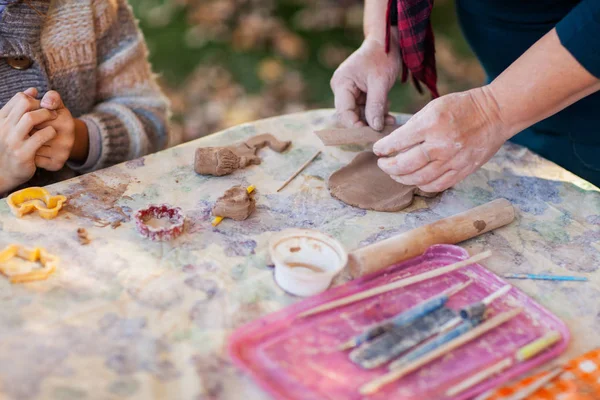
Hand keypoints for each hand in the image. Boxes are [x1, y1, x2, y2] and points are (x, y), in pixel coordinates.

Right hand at [0, 88, 57, 191]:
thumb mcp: (12, 126)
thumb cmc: (11, 146)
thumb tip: (33, 90)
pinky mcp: (23, 154)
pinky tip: (52, 134)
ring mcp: (12, 141)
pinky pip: (40, 137)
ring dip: (47, 116)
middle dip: (42, 105)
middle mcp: (4, 128)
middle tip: (53, 112)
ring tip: (54, 120)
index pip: (19, 98)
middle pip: (25, 103)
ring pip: (31, 118)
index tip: (44, 106)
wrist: (4, 173)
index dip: (35, 99)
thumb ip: (20, 109)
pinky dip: (50, 132)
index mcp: (1, 119)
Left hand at [34, 91, 87, 169]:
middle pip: (33, 131)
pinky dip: (31, 154)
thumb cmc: (56, 120)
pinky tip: (34, 150)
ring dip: (27, 142)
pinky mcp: (57, 164)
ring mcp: (63, 153)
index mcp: (67, 122)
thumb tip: (46, 102)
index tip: (33, 116)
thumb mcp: (57, 106)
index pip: (37, 116)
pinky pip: (35, 159)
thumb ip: (52, 98)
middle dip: (28, 129)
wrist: (66, 141)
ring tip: (32, 139)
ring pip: (33, 145)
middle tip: (30, 129)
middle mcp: (67, 139)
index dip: (30, 116)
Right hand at [330, 36, 399, 130]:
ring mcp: (350, 91)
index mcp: (341, 83)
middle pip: (351, 115)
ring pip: (360, 114)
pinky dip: (377, 112)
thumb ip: (376, 105)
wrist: (388, 41)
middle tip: (384, 129)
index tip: (371, 134)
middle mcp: (342, 88)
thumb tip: (375, 128)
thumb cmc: (383, 56)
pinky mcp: (359, 93)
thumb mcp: (380, 82)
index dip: (355, 126)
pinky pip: (366, 108)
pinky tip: (388, 114)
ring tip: (390, 120)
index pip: (344, 112)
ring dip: (374, 119)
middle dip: (367, 123)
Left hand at [373, 87, 508, 191]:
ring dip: (401, 178)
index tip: (377, 150)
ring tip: (395, 173)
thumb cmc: (462, 107)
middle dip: (388, 166)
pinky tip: (415, 180)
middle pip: (405, 165)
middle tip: (382, 164)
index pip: (398, 142)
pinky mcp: (462, 171)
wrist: (495, 114)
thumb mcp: (433, 106)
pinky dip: (421, 185)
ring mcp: (452, 161)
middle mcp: (440, 145)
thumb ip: (413, 126)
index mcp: (430, 124)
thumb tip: (393, 143)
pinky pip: (436, 186)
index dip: (383, 148)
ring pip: (418, 179)